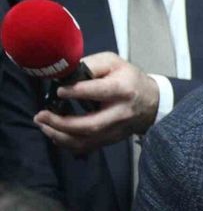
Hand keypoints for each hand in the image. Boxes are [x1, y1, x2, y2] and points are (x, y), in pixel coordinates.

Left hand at [33, 52, 159, 153]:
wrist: (152, 103)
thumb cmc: (129, 79)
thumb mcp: (114, 63)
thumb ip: (91, 64)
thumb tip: (66, 74)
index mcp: (122, 90)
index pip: (98, 92)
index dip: (76, 92)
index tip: (59, 91)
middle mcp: (120, 113)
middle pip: (90, 125)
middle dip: (61, 123)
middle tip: (41, 115)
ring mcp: (116, 130)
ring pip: (86, 140)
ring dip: (60, 135)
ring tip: (43, 125)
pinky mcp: (111, 139)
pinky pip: (87, 147)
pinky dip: (67, 143)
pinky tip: (55, 134)